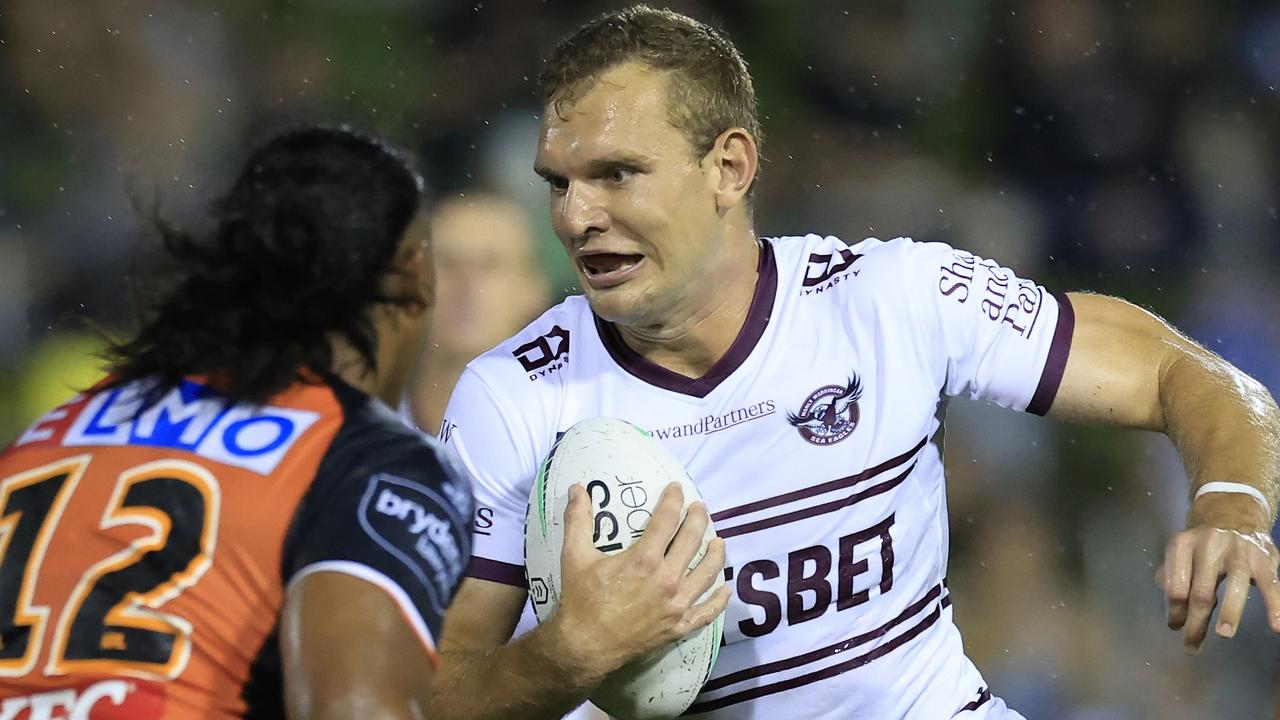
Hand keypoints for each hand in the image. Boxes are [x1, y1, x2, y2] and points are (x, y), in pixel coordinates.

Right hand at [548, 482, 729, 683]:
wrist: (585, 647)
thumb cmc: (581, 601)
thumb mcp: (575, 556)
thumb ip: (578, 520)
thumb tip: (576, 489)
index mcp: (644, 559)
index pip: (666, 520)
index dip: (673, 500)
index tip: (676, 488)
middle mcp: (667, 579)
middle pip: (692, 541)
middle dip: (699, 519)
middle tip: (700, 508)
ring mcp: (676, 605)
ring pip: (707, 573)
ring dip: (715, 554)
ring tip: (718, 542)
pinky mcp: (679, 626)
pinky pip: (707, 611)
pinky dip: (718, 600)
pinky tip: (724, 589)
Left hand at [1155, 496, 1279, 652]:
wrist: (1234, 512)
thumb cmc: (1202, 544)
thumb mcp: (1180, 552)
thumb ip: (1171, 577)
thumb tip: (1173, 611)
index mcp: (1182, 545)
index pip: (1175, 585)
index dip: (1174, 610)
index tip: (1175, 627)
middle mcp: (1209, 545)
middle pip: (1201, 590)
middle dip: (1196, 622)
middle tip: (1192, 646)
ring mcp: (1239, 551)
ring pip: (1235, 585)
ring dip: (1230, 613)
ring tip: (1224, 634)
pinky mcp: (1265, 559)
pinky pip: (1271, 586)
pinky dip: (1275, 607)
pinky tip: (1276, 627)